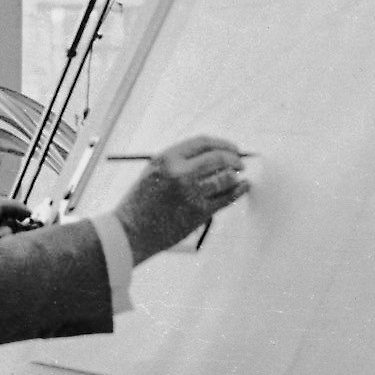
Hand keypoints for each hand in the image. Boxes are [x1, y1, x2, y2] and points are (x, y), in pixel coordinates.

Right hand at [113, 136, 248, 263]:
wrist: (131, 231)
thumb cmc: (141, 202)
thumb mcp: (154, 171)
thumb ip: (178, 161)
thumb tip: (211, 155)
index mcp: (167, 159)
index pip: (203, 143)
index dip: (221, 144)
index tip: (231, 148)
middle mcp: (180, 173)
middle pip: (218, 158)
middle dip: (234, 159)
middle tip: (240, 163)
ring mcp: (191, 193)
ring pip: (225, 178)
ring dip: (235, 176)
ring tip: (238, 177)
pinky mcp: (198, 212)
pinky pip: (225, 199)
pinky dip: (238, 191)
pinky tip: (243, 187)